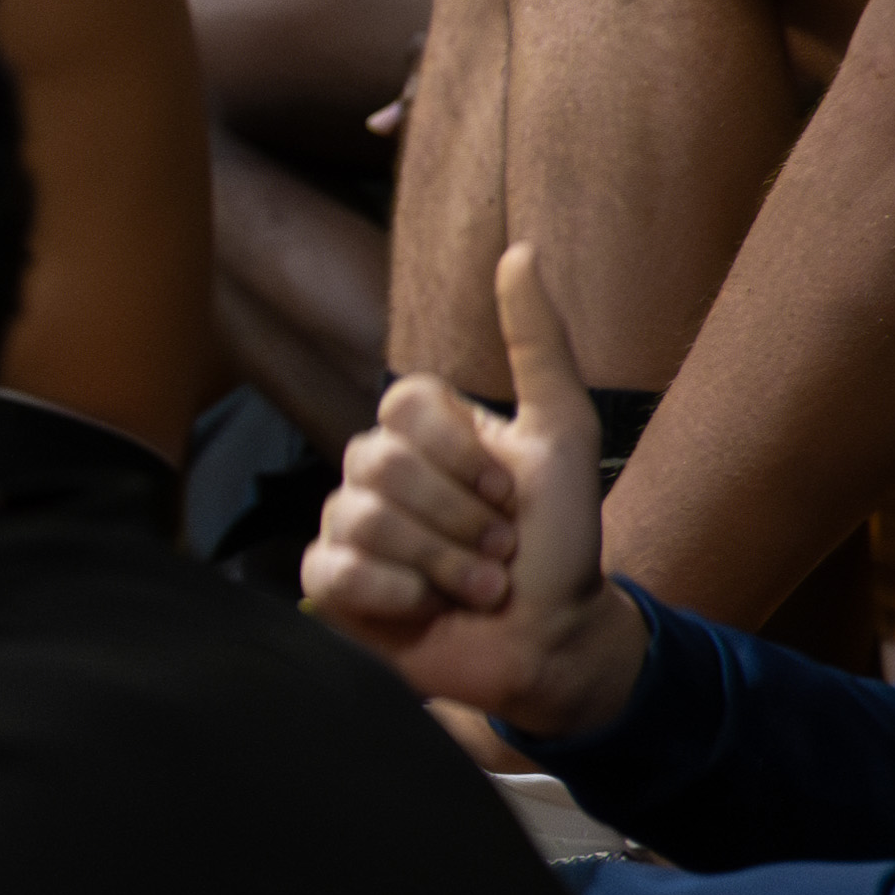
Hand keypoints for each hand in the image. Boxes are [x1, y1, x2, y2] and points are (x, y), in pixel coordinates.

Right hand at [306, 239, 646, 749]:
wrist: (550, 643)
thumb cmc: (562, 545)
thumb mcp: (564, 438)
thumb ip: (541, 346)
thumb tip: (520, 250)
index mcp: (428, 434)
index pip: (402, 403)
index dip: (457, 454)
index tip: (506, 494)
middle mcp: (381, 472)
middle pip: (378, 462)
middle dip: (458, 520)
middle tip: (498, 553)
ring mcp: (350, 526)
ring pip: (358, 516)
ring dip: (438, 561)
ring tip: (477, 587)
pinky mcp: (330, 582)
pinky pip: (332, 566)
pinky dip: (392, 591)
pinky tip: (422, 606)